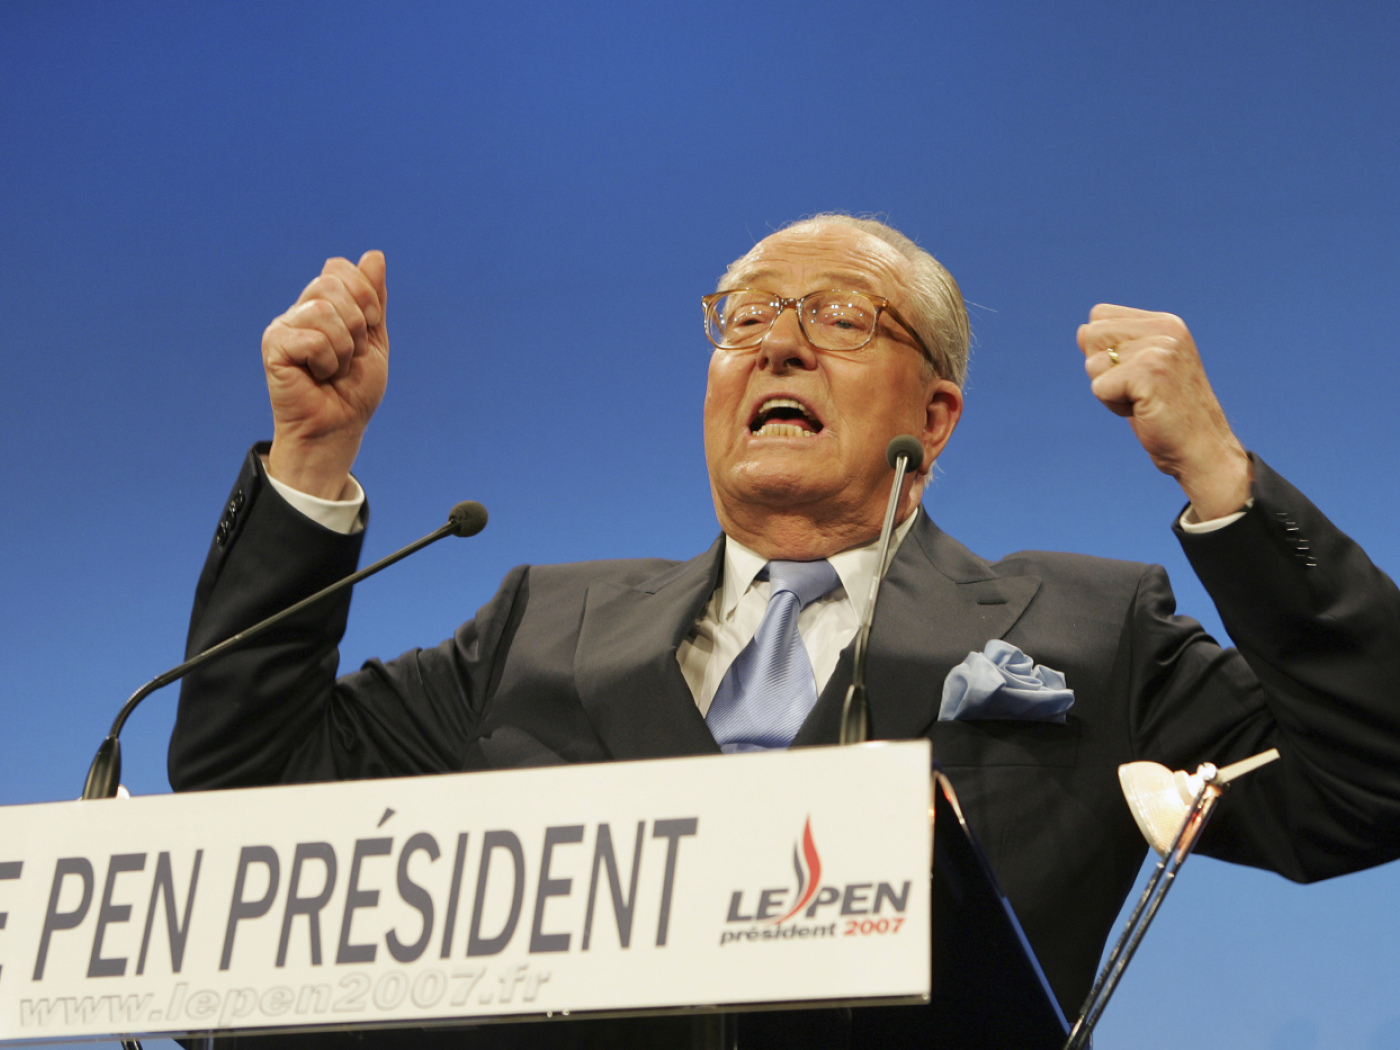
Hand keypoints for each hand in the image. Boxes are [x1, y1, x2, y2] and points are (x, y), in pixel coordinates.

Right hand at [262, 251, 387, 498]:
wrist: (340, 426)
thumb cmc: (354, 389)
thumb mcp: (374, 339)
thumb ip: (373, 299)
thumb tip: (374, 254)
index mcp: (323, 304)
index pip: (340, 270)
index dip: (365, 297)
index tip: (368, 329)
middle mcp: (299, 310)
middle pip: (331, 284)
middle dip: (356, 324)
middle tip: (351, 355)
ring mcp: (283, 326)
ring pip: (322, 311)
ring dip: (343, 348)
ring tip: (334, 369)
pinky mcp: (273, 345)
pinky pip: (311, 338)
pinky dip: (326, 361)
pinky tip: (317, 376)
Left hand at [1078, 304, 1250, 519]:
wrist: (1202, 449)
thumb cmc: (1166, 413)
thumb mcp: (1140, 370)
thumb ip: (1115, 347)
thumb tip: (1082, 331)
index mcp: (1164, 323)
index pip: (1099, 316)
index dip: (1103, 351)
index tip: (1134, 375)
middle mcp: (1165, 329)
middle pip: (1092, 335)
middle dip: (1102, 370)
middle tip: (1137, 391)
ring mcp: (1160, 349)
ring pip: (1093, 364)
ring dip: (1109, 392)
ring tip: (1142, 402)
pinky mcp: (1150, 372)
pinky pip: (1099, 387)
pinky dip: (1113, 406)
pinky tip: (1142, 411)